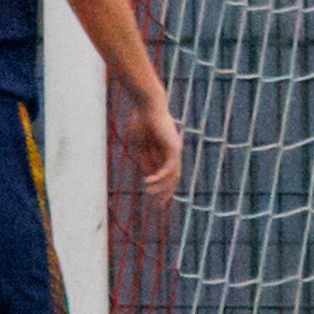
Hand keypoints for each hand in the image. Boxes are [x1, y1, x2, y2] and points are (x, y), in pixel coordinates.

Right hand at [116, 82, 183, 197]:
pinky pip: (168, 168)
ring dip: (160, 187)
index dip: (160, 189)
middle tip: (158, 207)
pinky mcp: (173, 148)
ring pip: (172, 176)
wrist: (146, 106)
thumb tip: (148, 176)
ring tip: (147, 192)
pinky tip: (148, 182)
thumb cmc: (140, 122)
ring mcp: (174, 150)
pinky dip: (159, 176)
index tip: (153, 201)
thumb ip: (145, 160)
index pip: (165, 175)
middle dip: (165, 193)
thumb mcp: (139, 146)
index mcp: (163, 152)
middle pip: (172, 179)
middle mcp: (171, 153)